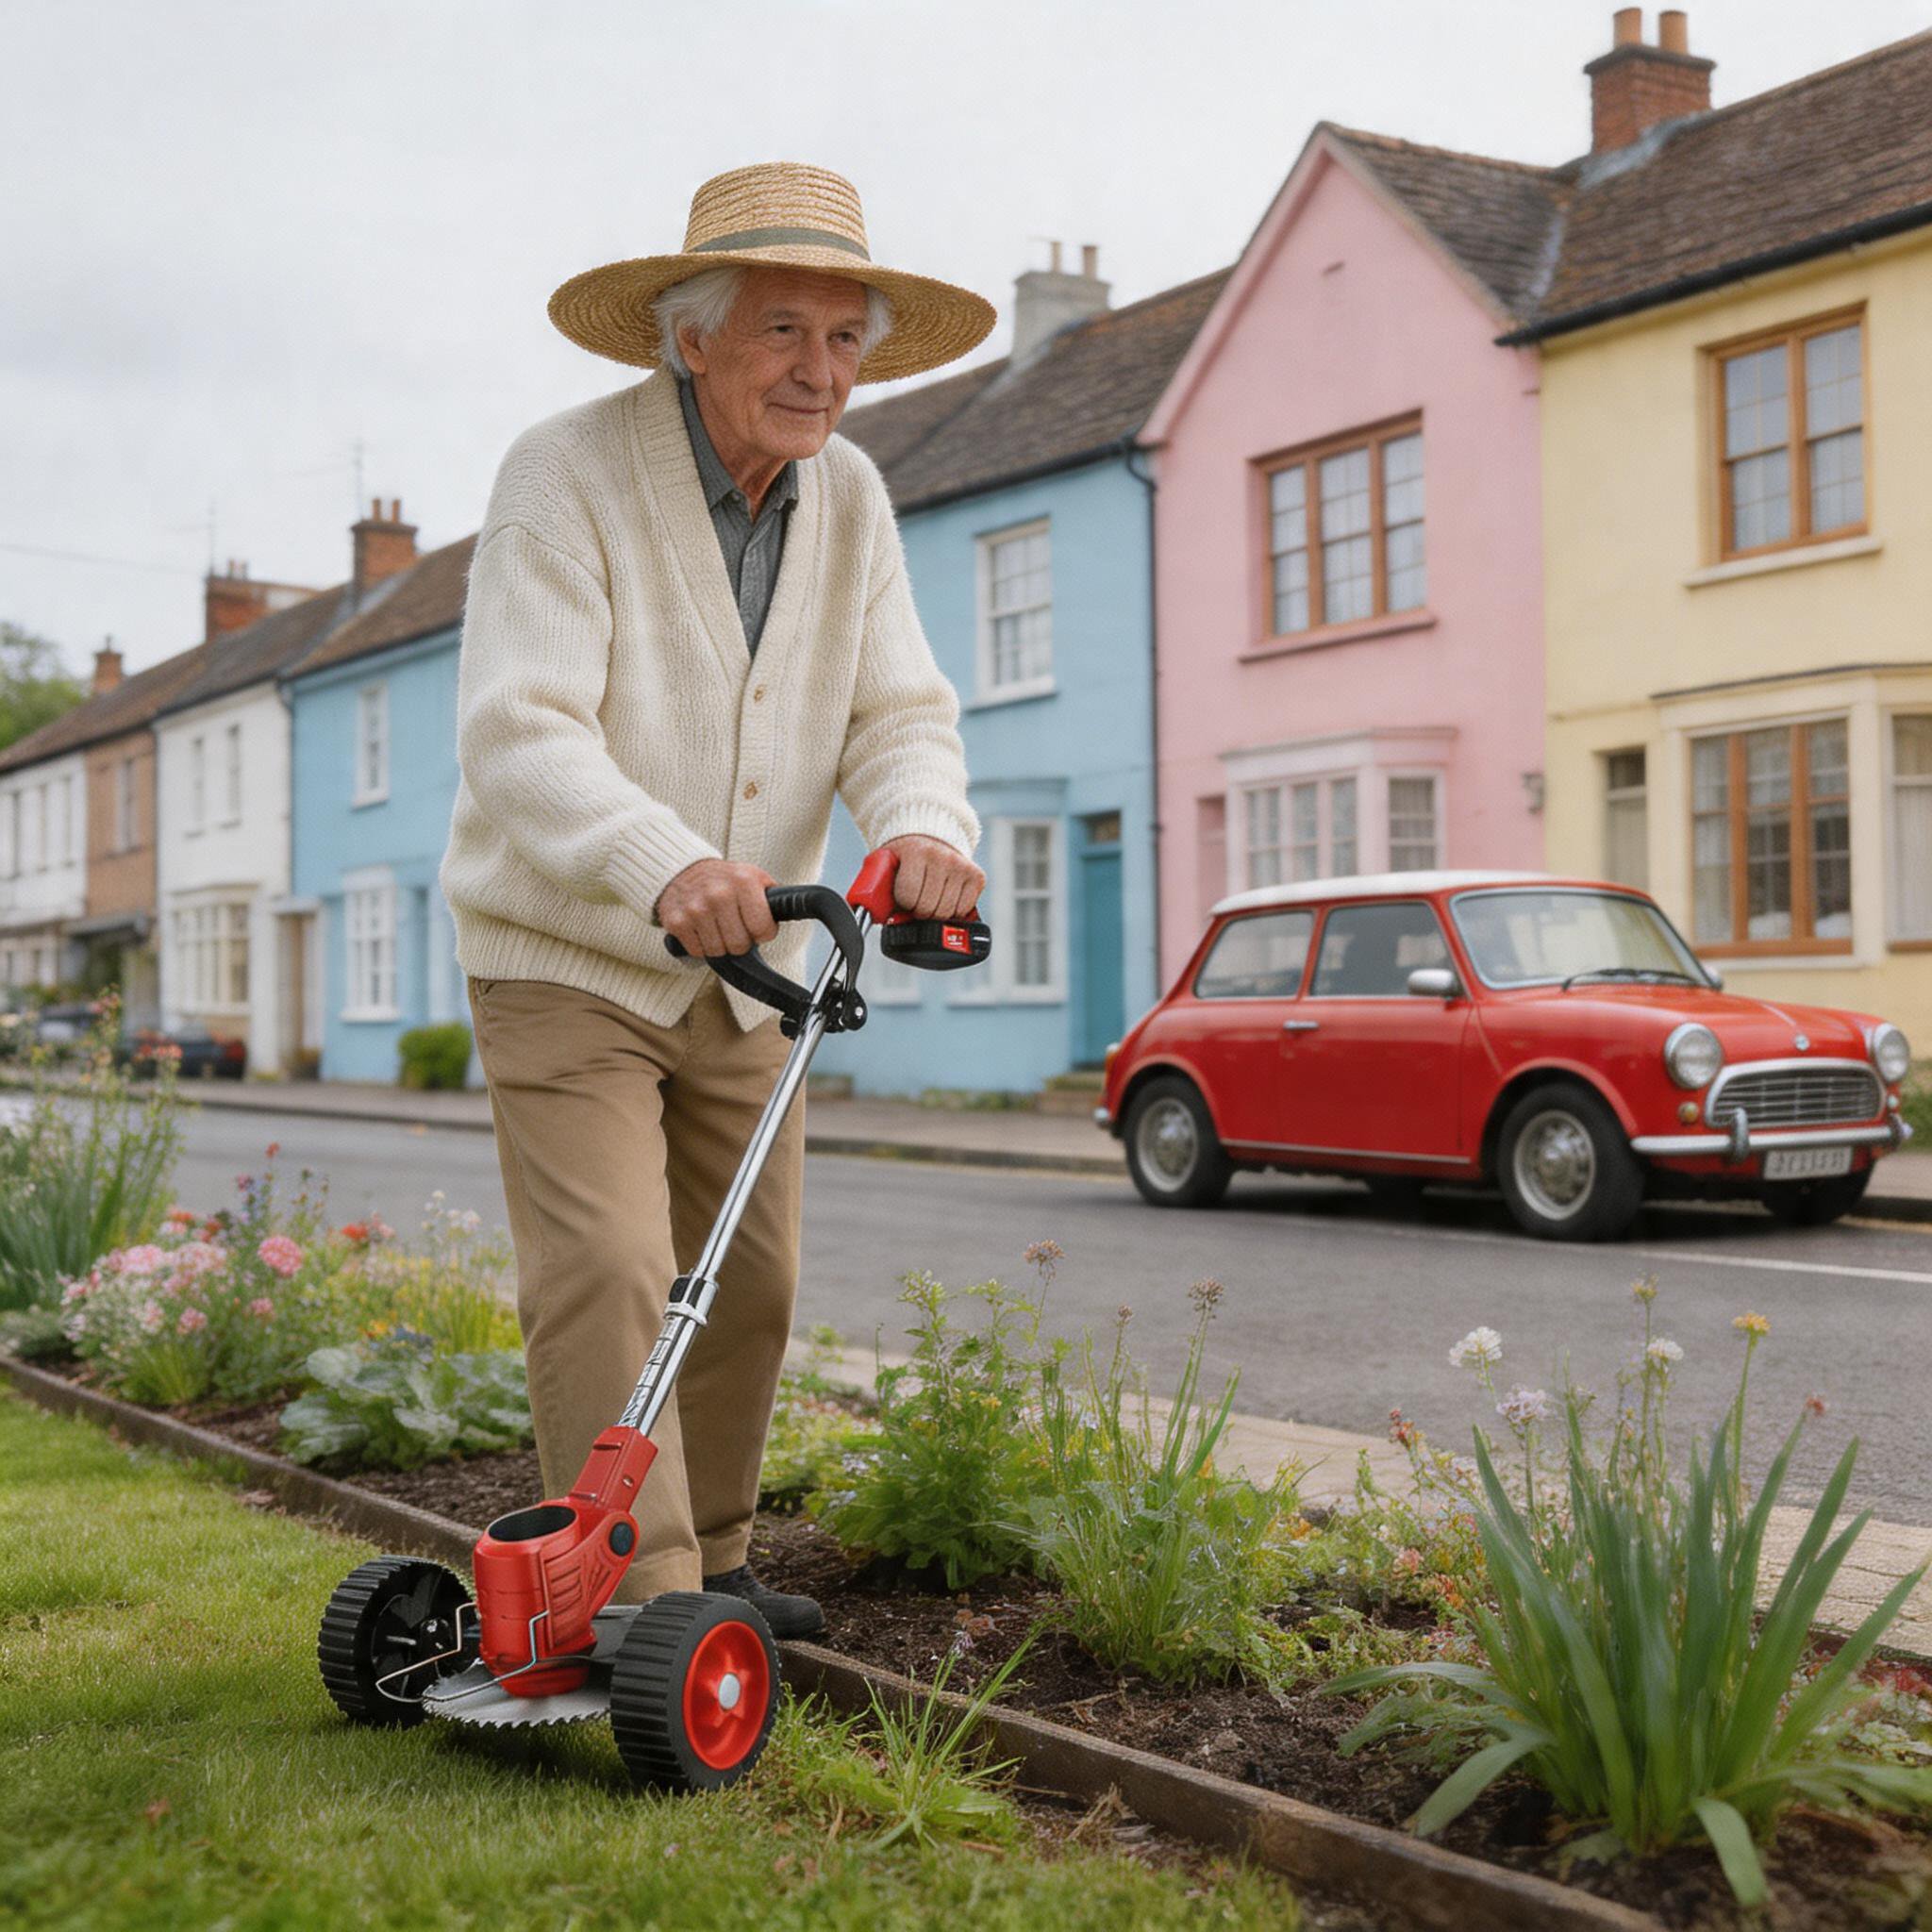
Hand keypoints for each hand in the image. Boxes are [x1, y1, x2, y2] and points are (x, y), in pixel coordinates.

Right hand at [656, 859, 777, 956]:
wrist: (683, 870)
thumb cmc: (725, 879)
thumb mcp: (755, 877)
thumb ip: (773, 898)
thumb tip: (793, 912)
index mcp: (743, 882)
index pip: (763, 930)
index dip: (763, 933)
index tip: (757, 926)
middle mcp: (718, 894)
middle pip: (740, 945)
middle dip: (741, 941)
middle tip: (735, 926)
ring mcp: (695, 909)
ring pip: (718, 952)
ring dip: (721, 944)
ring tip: (718, 926)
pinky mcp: (676, 921)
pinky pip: (698, 951)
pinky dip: (701, 945)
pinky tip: (702, 928)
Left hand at [883, 834, 983, 920]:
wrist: (932, 836)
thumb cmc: (906, 857)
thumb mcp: (888, 865)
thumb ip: (878, 888)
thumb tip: (875, 917)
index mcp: (916, 851)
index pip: (908, 896)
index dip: (903, 903)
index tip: (903, 896)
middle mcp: (943, 857)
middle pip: (927, 907)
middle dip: (918, 911)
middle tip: (916, 902)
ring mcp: (962, 866)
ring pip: (946, 912)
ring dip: (935, 912)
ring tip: (930, 899)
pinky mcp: (977, 876)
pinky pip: (964, 910)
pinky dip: (954, 911)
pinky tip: (946, 898)